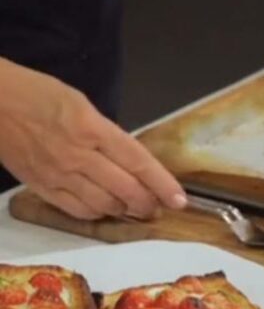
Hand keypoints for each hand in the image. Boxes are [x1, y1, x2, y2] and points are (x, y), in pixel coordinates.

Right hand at [0, 58, 185, 219]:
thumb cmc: (38, 94)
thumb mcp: (83, 105)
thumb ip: (108, 136)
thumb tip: (131, 163)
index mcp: (92, 128)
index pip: (138, 162)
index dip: (162, 184)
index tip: (180, 199)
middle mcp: (78, 155)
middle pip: (125, 189)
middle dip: (148, 203)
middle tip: (159, 207)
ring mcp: (58, 174)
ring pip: (104, 205)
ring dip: (126, 211)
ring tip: (137, 209)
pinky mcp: (42, 187)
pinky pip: (77, 211)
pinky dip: (98, 214)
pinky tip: (107, 209)